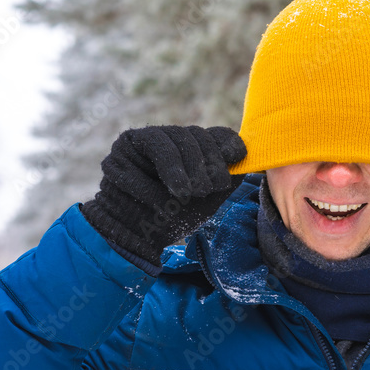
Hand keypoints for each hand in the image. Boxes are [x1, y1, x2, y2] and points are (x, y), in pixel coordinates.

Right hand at [81, 125, 246, 270]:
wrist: (135, 235)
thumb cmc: (173, 217)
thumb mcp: (208, 199)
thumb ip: (225, 176)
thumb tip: (244, 154)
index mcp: (193, 147)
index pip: (215, 134)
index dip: (228, 143)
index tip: (237, 157)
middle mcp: (171, 137)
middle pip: (195, 135)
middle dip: (208, 161)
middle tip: (212, 187)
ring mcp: (146, 139)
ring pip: (174, 140)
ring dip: (187, 168)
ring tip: (193, 193)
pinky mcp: (125, 145)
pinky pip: (150, 150)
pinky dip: (167, 171)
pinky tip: (175, 192)